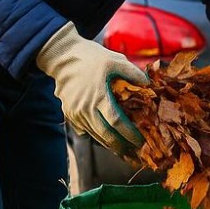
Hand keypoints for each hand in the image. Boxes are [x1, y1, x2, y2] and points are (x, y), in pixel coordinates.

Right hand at [35, 22, 149, 154]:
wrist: (61, 56)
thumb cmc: (89, 57)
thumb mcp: (114, 59)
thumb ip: (132, 72)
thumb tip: (148, 84)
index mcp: (99, 97)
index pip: (117, 123)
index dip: (130, 135)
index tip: (141, 141)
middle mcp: (86, 109)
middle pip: (106, 135)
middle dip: (122, 147)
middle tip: (135, 152)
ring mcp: (75, 114)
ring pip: (95, 136)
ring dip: (110, 144)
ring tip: (124, 150)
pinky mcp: (69, 114)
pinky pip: (84, 132)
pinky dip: (97, 137)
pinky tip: (108, 139)